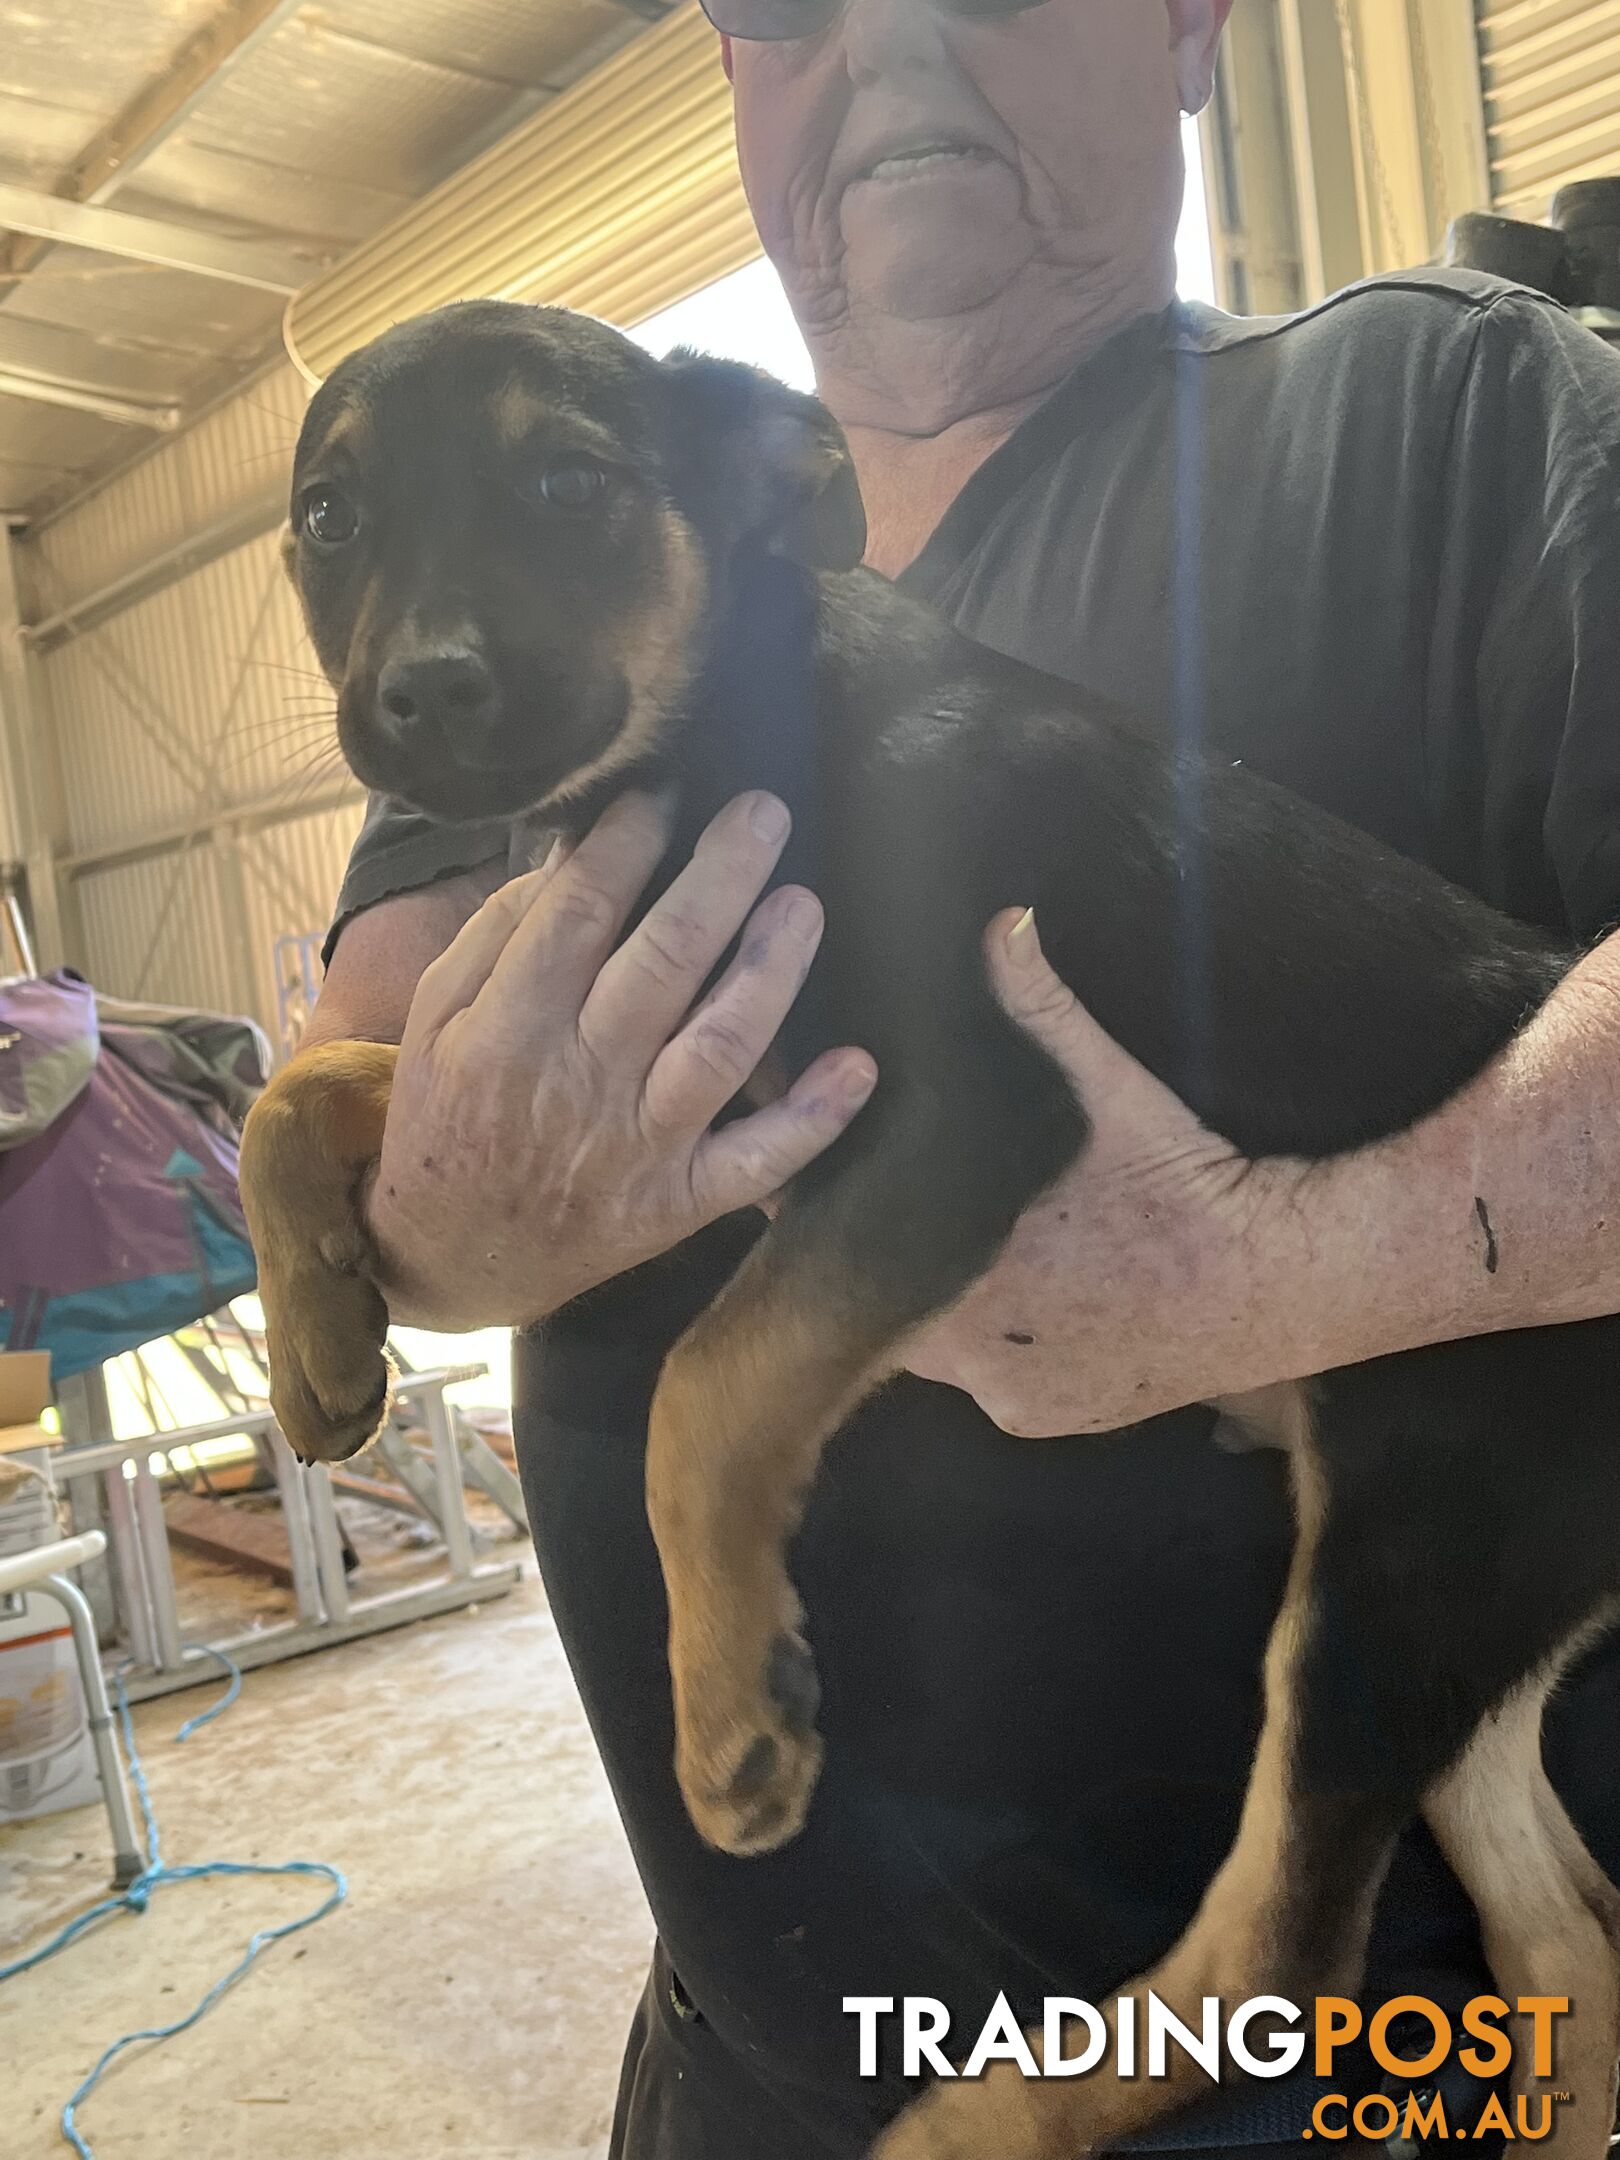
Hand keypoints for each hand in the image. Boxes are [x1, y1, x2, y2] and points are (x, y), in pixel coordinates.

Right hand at [368, 789, 877, 1328]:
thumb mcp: (435, 1022)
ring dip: (771, 972)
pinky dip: (812, 1120)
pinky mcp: (677, 1202)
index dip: (629, 842)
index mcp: (508, 1027)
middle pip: (663, 962)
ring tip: (804, 904)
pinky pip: (755, 1162)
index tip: (666, 788)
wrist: (447, 1257)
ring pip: (718, 1048)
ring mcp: (636, 1146)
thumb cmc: (447, 1119)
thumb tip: (571, 854)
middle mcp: (578, 1082)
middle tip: (765, 811)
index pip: (578, 913)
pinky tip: (858, 1066)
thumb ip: (496, 937)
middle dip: (720, 877)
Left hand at [903, 908, 1313, 1434]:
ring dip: (956, 1304)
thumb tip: (1001, 924)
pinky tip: (1039, 1303)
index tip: (859, 1179)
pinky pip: (1002, 1381)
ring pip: (947, 1346)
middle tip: (928, 1210)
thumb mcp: (1110, 1090)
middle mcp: (966, 1346)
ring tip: (988, 1250)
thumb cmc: (1185, 1183)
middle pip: (897, 1301)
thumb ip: (1042, 1011)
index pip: (861, 1245)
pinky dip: (1010, 1348)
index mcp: (955, 1264)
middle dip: (904, 1258)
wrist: (1281, 1279)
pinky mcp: (1049, 1418)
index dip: (855, 1212)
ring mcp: (1007, 1391)